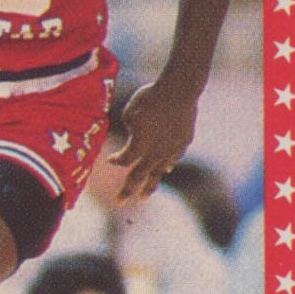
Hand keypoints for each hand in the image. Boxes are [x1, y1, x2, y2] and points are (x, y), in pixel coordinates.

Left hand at [107, 78, 199, 203]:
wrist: (178, 91)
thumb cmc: (150, 98)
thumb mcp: (130, 112)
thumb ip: (130, 129)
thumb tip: (135, 136)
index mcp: (139, 145)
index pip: (124, 160)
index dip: (116, 160)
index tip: (111, 159)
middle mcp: (155, 153)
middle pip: (139, 176)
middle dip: (127, 190)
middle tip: (119, 202)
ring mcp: (171, 150)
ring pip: (158, 172)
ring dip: (150, 184)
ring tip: (144, 196)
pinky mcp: (183, 143)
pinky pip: (173, 158)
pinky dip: (166, 164)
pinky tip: (165, 169)